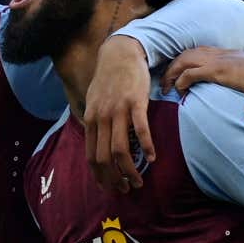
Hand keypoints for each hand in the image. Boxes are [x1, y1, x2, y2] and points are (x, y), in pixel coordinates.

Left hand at [85, 36, 155, 192]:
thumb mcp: (93, 100)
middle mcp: (102, 118)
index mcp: (91, 119)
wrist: (120, 53)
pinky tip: (152, 157)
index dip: (100, 176)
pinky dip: (146, 147)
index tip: (109, 188)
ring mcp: (119, 111)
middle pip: (105, 158)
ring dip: (130, 170)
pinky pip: (140, 130)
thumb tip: (94, 140)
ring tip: (139, 181)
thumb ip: (93, 120)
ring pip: (121, 149)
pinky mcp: (136, 103)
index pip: (92, 156)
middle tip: (127, 189)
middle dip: (115, 179)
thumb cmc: (108, 78)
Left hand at [160, 47, 243, 95]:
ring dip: (172, 74)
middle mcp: (217, 53)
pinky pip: (190, 74)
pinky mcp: (216, 71)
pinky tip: (179, 90)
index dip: (183, 61)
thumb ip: (239, 75)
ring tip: (167, 87)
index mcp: (224, 53)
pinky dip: (181, 81)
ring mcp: (216, 60)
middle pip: (185, 54)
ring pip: (183, 61)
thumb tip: (238, 85)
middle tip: (165, 82)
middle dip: (172, 67)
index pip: (197, 51)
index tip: (176, 72)